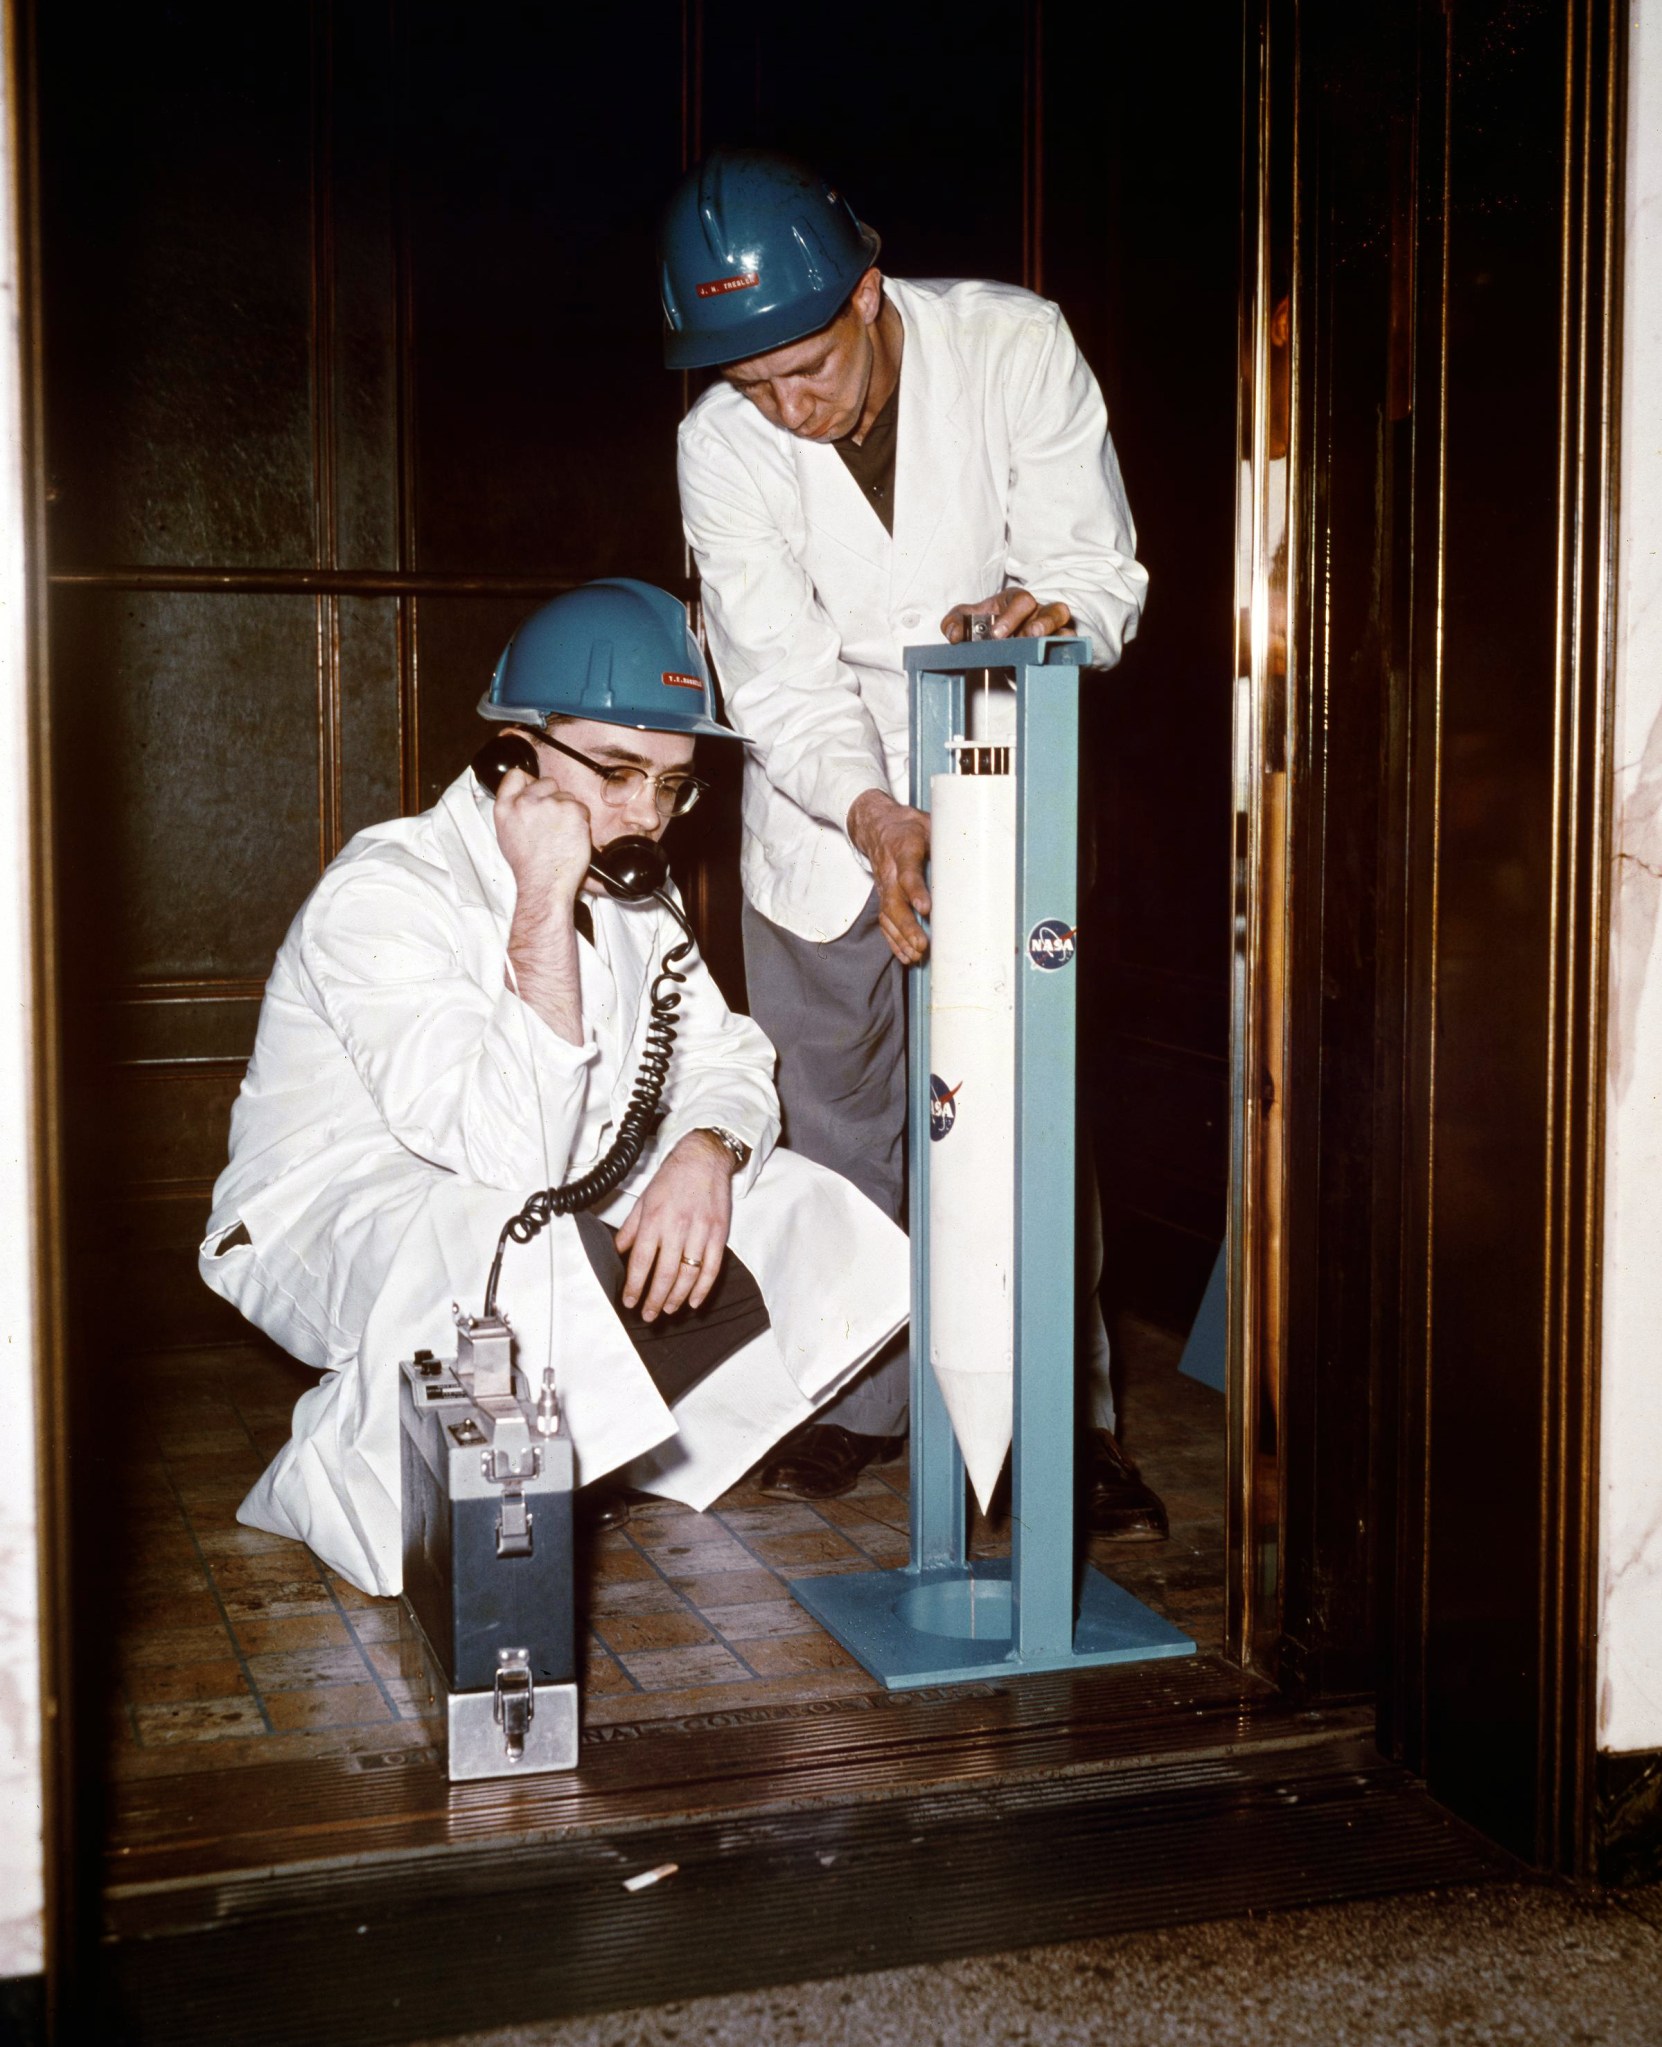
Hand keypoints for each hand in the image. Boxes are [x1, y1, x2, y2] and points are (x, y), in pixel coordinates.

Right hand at [493, 766, 590, 922]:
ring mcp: (549, 804)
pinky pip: (581, 808)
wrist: (544, 883)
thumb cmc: (528, 866)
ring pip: (566, 796)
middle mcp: (525, 802)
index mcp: (505, 808)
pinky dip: (581, 821)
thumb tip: (524, 797)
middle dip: (552, 797)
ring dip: (567, 811)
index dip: (529, 781)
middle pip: (546, 782)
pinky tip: (571, 837)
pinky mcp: (571, 810)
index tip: (535, 790)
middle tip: (552, 821)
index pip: (515, 775)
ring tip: (561, 834)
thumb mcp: (506, 834)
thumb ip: (514, 811)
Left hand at [614, 1130, 735, 1321]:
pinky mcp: (719, 1233)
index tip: (629, 1301)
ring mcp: (700, 1231)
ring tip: (668, 1310)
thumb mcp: (644, 1200)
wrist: (703, 1158)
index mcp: (655, 1219)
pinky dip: (703, 1288)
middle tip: (648, 1315)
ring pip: (688, 1275)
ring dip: (677, 1297)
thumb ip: (631, 1228)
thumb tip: (618, 1251)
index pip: (641, 1261)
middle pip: (664, 1274)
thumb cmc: (672, 1177)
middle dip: (654, 1299)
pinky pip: (712, 1267)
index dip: (634, 1286)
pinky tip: (694, 1301)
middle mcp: (677, 1227)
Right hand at [847, 788, 930, 965]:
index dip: (915, 891)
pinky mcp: (883, 897)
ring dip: (901, 938)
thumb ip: (947, 840)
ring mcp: (884, 886)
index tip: (926, 908)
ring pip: (888, 915)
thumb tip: (978, 851)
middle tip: (922, 944)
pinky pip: (885, 922)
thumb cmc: (909, 827)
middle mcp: (890, 871)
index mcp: (903, 850)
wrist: (878, 827)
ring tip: (917, 955)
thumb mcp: (929, 823)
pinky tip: (906, 955)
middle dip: (908, 926)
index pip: (908, 873)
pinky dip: (894, 941)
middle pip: (894, 902)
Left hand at [940, 587, 1073, 643]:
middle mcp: (1039, 613)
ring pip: (1066, 625)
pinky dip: (1066, 648)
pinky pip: (1071, 644)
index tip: (997, 634)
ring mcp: (1053, 629)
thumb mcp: (967, 622)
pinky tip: (1054, 658)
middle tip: (1024, 638)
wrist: (1003, 645)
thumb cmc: (988, 627)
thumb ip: (954, 622)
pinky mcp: (1060, 646)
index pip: (1021, 600)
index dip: (1011, 616)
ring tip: (1039, 645)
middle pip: (1053, 610)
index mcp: (1016, 602)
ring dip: (1055, 634)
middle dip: (1041, 624)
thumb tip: (953, 634)